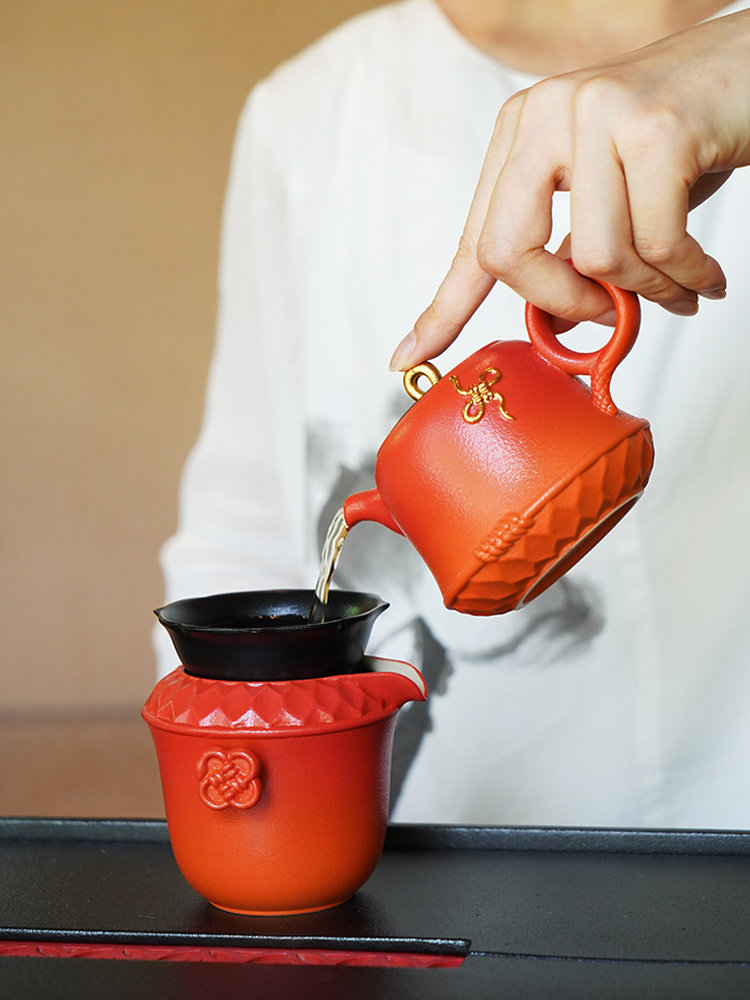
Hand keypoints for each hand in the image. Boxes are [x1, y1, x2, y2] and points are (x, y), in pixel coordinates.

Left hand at [391, 9, 749, 369]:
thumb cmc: (686, 139)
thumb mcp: (611, 196)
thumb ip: (571, 253)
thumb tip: (553, 325)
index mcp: (523, 132)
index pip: (474, 238)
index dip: (443, 308)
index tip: (408, 356)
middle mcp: (547, 115)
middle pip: (508, 252)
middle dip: (562, 305)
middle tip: (609, 318)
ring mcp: (597, 113)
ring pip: (597, 257)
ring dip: (647, 291)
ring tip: (680, 286)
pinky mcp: (655, 127)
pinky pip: (656, 244)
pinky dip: (686, 277)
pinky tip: (706, 277)